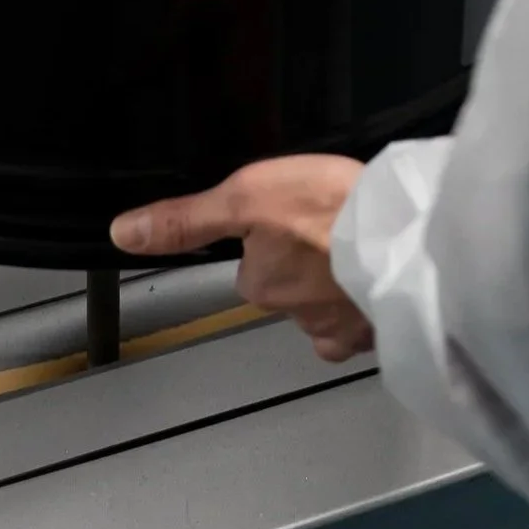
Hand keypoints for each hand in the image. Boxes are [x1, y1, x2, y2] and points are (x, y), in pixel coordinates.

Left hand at [111, 155, 374, 361]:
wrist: (405, 235)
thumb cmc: (329, 209)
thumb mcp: (245, 195)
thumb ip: (187, 220)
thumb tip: (123, 233)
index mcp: (261, 283)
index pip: (253, 268)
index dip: (267, 241)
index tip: (289, 221)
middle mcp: (295, 316)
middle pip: (290, 290)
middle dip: (303, 266)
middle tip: (325, 229)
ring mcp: (341, 329)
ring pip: (327, 309)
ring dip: (337, 286)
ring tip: (356, 251)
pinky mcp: (380, 332)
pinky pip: (362, 329)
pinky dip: (365, 311)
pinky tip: (377, 287)